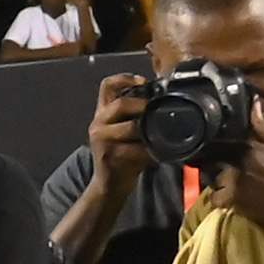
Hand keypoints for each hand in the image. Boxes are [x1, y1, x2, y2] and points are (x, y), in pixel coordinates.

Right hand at [84, 68, 152, 202]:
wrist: (109, 185)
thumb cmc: (122, 156)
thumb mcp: (124, 131)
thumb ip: (135, 116)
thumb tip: (165, 102)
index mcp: (103, 113)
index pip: (107, 86)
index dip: (125, 78)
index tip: (143, 82)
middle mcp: (98, 123)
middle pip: (121, 104)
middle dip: (143, 106)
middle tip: (159, 111)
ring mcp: (101, 140)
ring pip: (131, 127)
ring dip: (149, 131)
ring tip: (160, 135)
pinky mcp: (109, 155)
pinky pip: (136, 149)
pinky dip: (150, 152)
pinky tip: (157, 154)